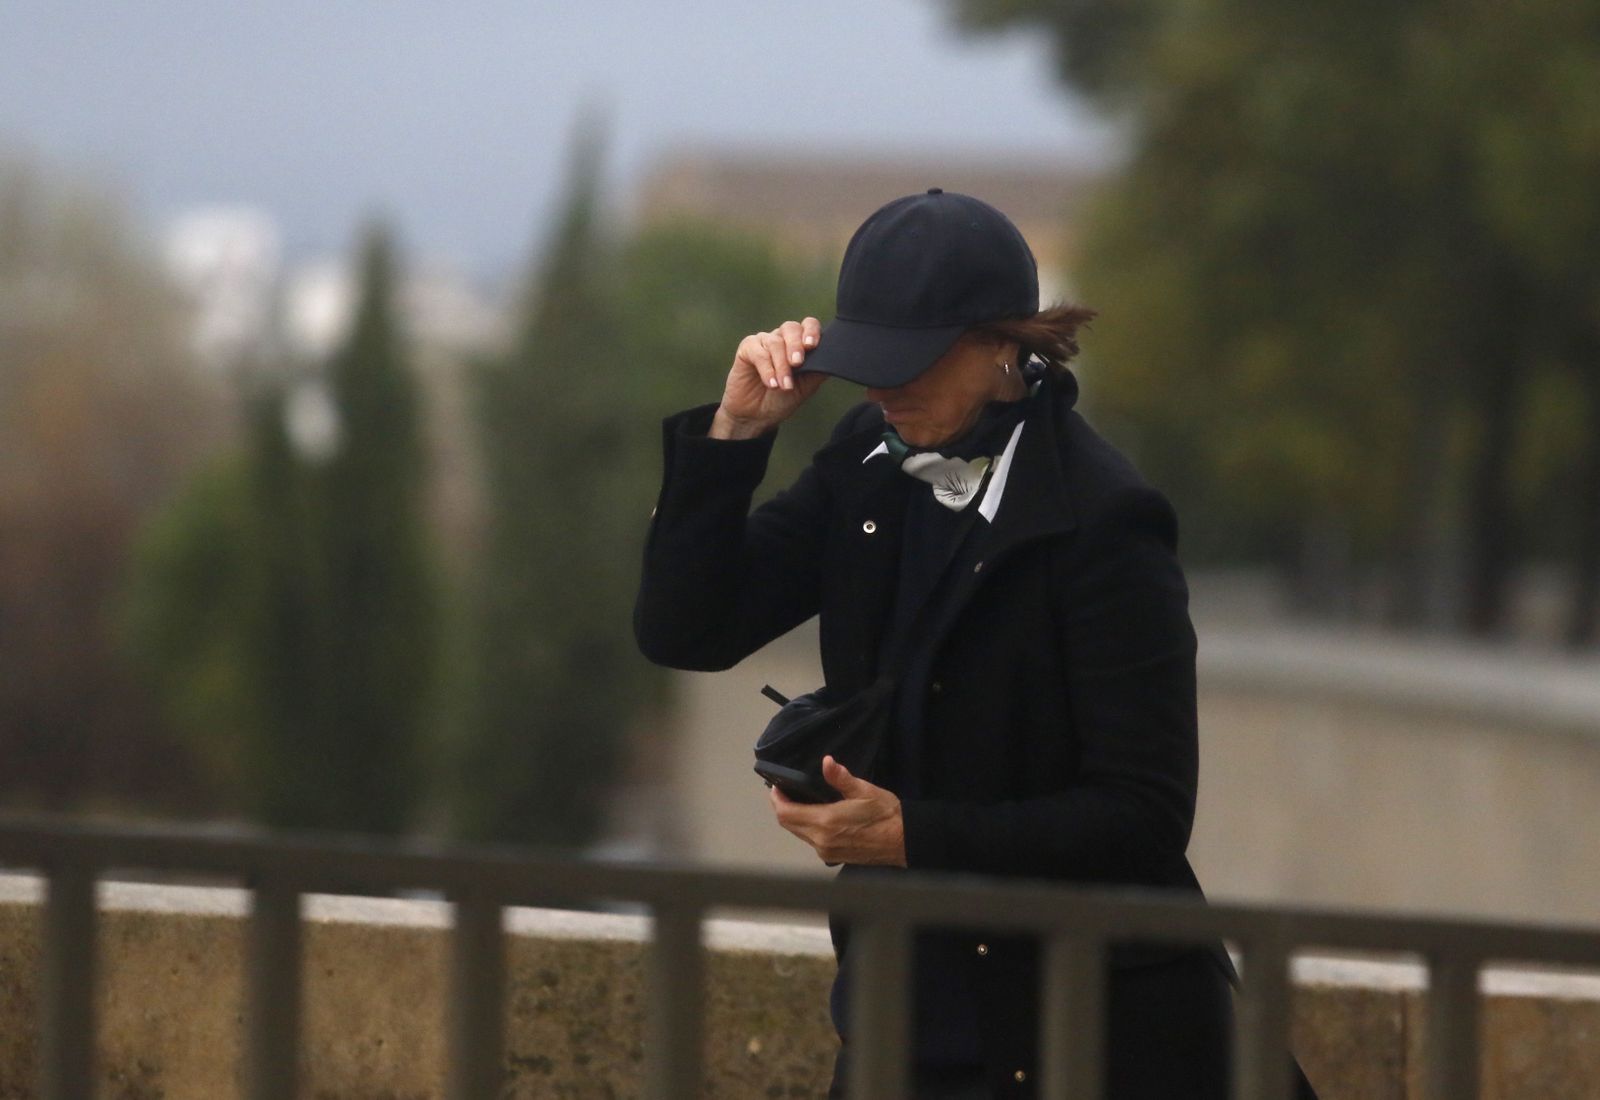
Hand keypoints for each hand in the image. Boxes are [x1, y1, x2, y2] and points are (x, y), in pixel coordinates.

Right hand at [711, 317, 828, 438]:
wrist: (758, 415)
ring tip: (784, 385)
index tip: (812, 345)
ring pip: (775, 342)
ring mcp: (764, 341)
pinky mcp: (747, 349)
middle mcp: (782, 338)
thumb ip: (818, 370)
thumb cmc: (783, 399)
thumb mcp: (806, 386)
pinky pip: (758, 353)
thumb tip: (833, 357)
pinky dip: (767, 369)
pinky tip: (771, 384)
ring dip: (781, 365)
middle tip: (797, 363)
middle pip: (791, 328)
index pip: (808, 325)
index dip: (811, 331)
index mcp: (799, 343)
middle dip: (795, 345)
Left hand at [768, 755, 905, 866]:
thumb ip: (840, 778)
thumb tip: (826, 762)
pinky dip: (805, 828)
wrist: (904, 841)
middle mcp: (821, 840)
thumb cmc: (885, 814)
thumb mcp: (864, 790)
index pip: (786, 813)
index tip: (776, 786)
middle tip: (784, 791)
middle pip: (788, 824)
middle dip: (782, 807)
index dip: (776, 799)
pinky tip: (814, 816)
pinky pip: (810, 841)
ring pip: (798, 834)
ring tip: (798, 801)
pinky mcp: (832, 857)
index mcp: (825, 822)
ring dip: (793, 818)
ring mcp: (826, 852)